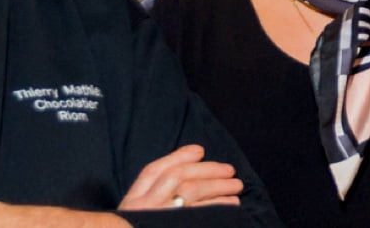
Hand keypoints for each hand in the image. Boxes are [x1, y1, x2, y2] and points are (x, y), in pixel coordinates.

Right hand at [119, 144, 242, 209]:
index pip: (153, 171)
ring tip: (237, 187)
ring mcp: (159, 219)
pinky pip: (202, 214)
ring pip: (191, 191)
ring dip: (218, 185)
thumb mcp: (139, 217)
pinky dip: (219, 205)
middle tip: (230, 171)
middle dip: (207, 170)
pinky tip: (231, 205)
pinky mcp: (177, 227)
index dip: (178, 157)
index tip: (200, 150)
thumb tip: (192, 163)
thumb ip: (156, 197)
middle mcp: (143, 208)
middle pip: (177, 177)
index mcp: (133, 202)